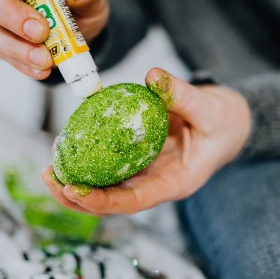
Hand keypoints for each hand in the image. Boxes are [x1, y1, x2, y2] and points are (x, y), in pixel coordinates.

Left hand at [42, 68, 251, 214]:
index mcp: (176, 183)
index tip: (74, 189)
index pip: (134, 201)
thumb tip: (153, 75)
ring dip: (74, 184)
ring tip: (48, 167)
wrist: (231, 123)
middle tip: (48, 176)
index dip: (102, 200)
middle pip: (111, 203)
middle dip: (76, 197)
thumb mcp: (211, 108)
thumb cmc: (224, 120)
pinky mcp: (137, 160)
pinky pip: (107, 167)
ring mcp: (145, 174)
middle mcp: (156, 184)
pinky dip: (85, 160)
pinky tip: (66, 147)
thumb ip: (183, 94)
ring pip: (105, 190)